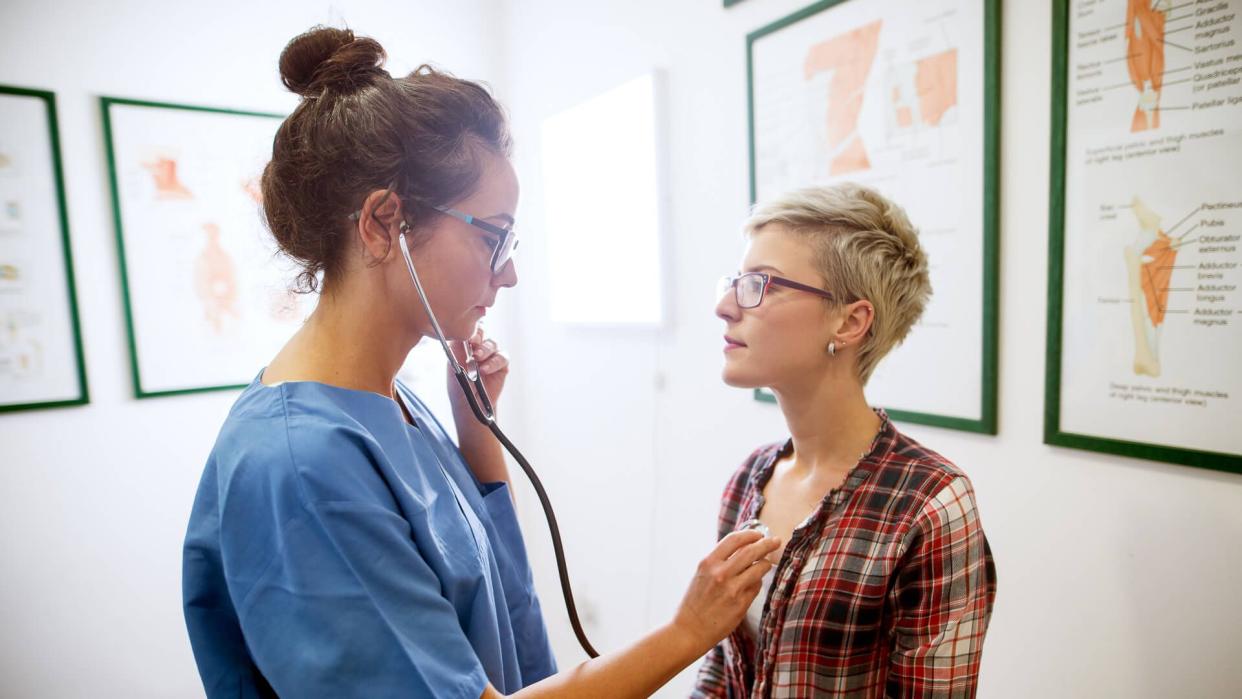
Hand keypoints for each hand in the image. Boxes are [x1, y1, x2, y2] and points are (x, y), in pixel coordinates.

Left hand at [448, 325, 508, 412]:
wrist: (470, 406)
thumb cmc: (459, 388)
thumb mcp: (453, 368)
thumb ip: (456, 352)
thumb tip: (458, 336)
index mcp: (464, 346)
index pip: (469, 330)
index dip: (470, 330)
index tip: (467, 337)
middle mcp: (478, 348)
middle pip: (482, 331)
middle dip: (479, 335)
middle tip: (474, 343)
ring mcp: (491, 355)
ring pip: (492, 343)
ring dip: (485, 350)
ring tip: (478, 359)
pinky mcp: (501, 364)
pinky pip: (502, 357)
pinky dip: (494, 362)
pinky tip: (485, 370)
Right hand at [671, 530, 781, 654]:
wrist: (689, 630)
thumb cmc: (695, 603)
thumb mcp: (701, 575)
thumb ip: (719, 562)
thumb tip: (743, 549)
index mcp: (708, 563)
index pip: (734, 540)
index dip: (750, 534)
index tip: (759, 534)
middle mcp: (720, 573)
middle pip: (751, 551)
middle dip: (767, 544)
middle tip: (775, 541)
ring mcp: (732, 589)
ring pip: (759, 568)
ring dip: (766, 563)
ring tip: (767, 563)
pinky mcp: (740, 604)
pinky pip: (756, 587)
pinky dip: (757, 582)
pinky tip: (754, 583)